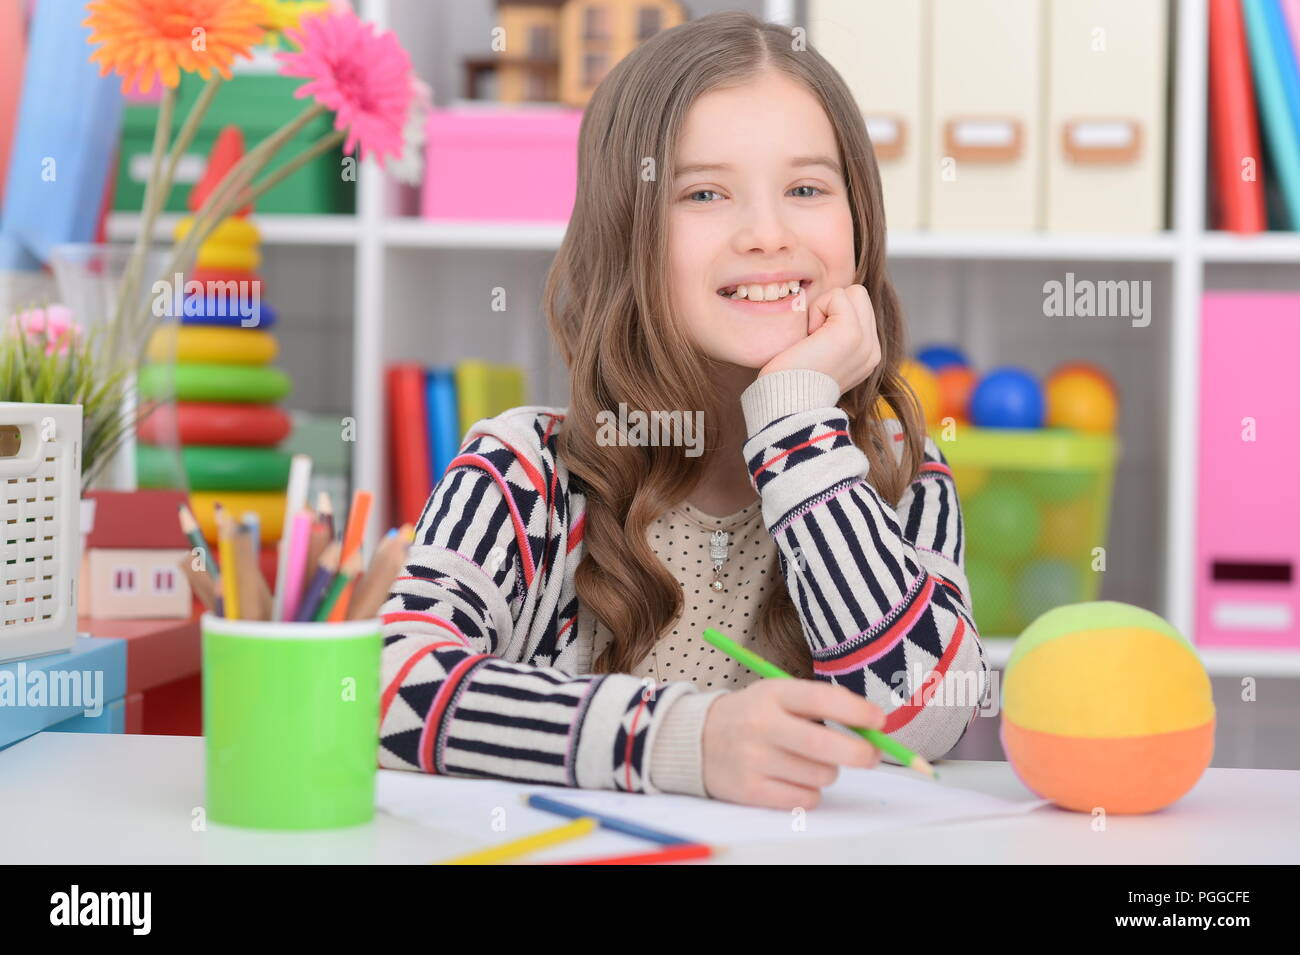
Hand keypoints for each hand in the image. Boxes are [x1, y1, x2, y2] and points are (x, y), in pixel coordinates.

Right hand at [701, 679, 885, 808]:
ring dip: (828, 772)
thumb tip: (870, 725)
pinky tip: (794, 778)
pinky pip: (805, 798)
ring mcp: (754, 759)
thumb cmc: (753, 716)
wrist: (698, 740)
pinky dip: (810, 792)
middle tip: (871, 755)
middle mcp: (762, 725)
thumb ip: (820, 705)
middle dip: (860, 753)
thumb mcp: (778, 695)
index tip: (879, 720)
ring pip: (821, 775)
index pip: (822, 699)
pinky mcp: (750, 790)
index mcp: (772, 694)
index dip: (857, 711)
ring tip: (809, 762)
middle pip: (825, 745)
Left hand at [759, 284, 881, 396]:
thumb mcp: (821, 356)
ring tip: (812, 340)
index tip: (815, 345)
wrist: (785, 405)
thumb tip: (829, 306)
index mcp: (867, 357)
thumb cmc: (790, 381)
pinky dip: (817, 310)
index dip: (832, 315)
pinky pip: (837, 295)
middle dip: (832, 308)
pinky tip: (809, 338)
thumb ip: (834, 335)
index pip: (861, 309)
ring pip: (853, 292)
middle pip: (860, 296)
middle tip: (813, 340)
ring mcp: (866, 341)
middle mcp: (872, 350)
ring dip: (825, 308)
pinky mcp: (851, 332)